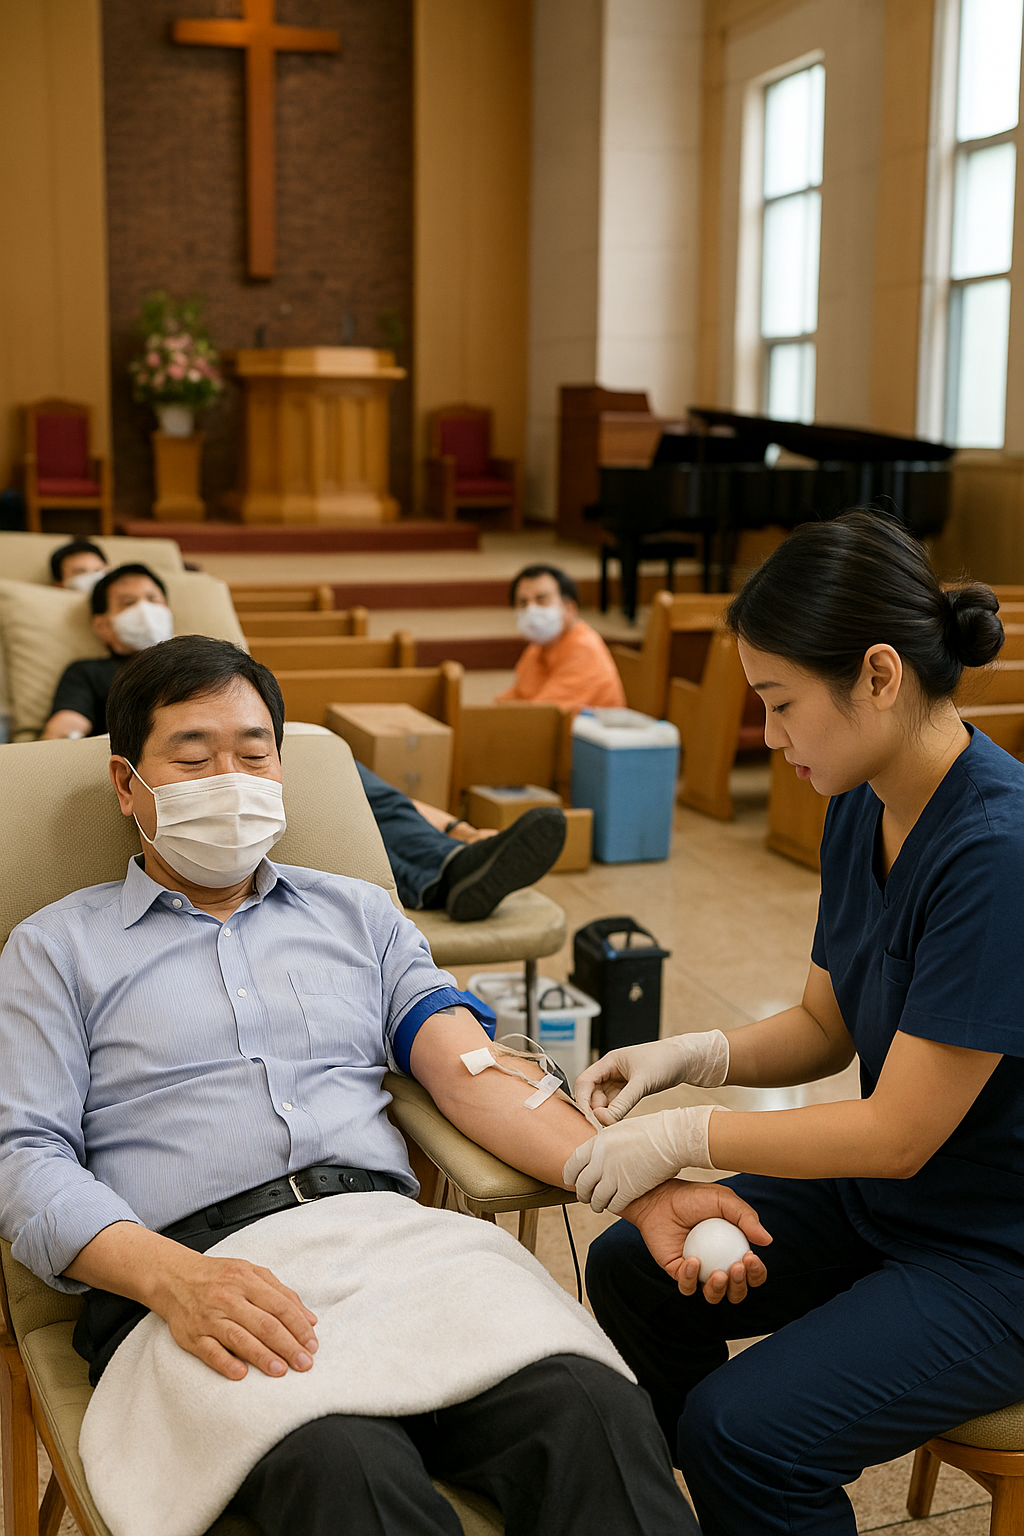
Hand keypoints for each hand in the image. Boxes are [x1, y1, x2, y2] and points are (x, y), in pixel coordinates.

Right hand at [151, 1246, 318, 1381]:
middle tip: (304, 1364)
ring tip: (281, 1371)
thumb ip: (282, 1293)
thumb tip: (310, 1319)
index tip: (312, 1345)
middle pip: (264, 1324)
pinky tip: (241, 1374)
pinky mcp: (192, 1335)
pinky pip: (210, 1351)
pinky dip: (225, 1362)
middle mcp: (229, 1298)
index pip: (280, 1306)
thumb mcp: (252, 1273)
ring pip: (239, 1338)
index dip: (298, 1326)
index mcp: (246, 1280)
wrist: (174, 1277)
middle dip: (288, 1346)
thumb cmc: (219, 1276)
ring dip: (262, 1356)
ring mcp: (209, 1317)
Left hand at [564, 1106, 719, 1213]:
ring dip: (596, 1204)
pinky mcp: (629, 1190)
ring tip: (600, 1205)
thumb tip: (597, 1141)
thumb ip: (605, 1139)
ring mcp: (614, 1176)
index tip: (571, 1181)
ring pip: (596, 1199)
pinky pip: (614, 1206)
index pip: (573, 1163)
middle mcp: (602, 1160)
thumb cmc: (652, 1130)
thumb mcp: (620, 1127)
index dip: (570, 1175)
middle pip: (582, 1184)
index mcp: (598, 1142)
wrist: (672, 1138)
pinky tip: (616, 1205)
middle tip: (585, 1196)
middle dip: (582, 1193)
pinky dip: (613, 1207)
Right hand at [575, 1030, 729, 1123]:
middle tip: (600, 1128)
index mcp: (609, 1062)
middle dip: (594, 1110)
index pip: (584, 1081)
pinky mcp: (630, 1091)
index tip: (586, 1118)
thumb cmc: (664, 1061)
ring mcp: (620, 1082)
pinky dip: (616, 1114)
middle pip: (592, 1094)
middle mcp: (611, 1072)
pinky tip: (618, 1124)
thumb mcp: (642, 1082)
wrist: (685, 1060)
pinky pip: (616, 1105)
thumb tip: (604, 1119)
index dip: (582, 1100)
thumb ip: (623, 1102)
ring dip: (605, 1114)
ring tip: (610, 1128)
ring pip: (604, 1102)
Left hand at [623, 1179, 770, 1303]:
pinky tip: (693, 1261)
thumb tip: (767, 1241)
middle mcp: (718, 1265)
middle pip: (737, 1291)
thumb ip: (746, 1217)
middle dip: (741, 1285)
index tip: (750, 1257)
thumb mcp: (724, 1200)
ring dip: (720, 1290)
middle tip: (736, 1266)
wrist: (660, 1198)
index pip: (752, 1271)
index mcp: (734, 1250)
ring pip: (714, 1296)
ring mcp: (699, 1272)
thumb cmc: (693, 1197)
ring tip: (719, 1273)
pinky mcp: (679, 1274)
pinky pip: (687, 1287)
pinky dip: (691, 1277)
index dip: (756, 1272)